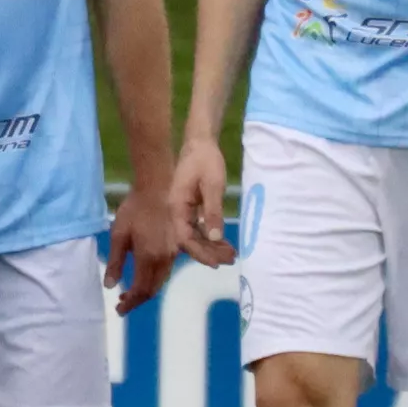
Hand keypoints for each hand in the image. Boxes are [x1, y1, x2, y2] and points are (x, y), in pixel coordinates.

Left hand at [106, 180, 184, 311]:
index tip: (118, 310)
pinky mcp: (177, 248)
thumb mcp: (118, 234)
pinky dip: (154, 280)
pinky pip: (166, 271)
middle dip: (137, 300)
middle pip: (152, 289)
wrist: (158, 188)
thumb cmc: (134, 209)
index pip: (140, 290)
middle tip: (121, 304)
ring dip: (145, 291)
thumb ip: (115, 262)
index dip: (130, 303)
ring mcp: (173, 254)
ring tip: (128, 293)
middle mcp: (164, 259)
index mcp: (148, 257)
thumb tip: (110, 286)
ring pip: (160, 282)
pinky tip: (142, 276)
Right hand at [167, 136, 238, 265]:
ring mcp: (182, 210)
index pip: (185, 238)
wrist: (199, 143)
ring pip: (194, 235)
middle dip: (208, 253)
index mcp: (176, 207)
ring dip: (210, 246)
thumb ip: (213, 211)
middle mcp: (176, 212)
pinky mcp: (189, 207)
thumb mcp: (213, 185)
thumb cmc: (205, 161)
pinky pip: (197, 227)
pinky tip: (223, 242)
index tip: (217, 263)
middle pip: (189, 240)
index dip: (200, 253)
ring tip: (231, 254)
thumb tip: (214, 237)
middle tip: (230, 259)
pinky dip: (209, 236)